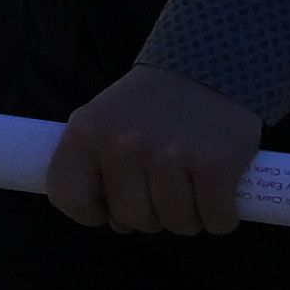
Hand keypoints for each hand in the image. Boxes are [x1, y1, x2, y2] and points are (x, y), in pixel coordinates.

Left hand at [43, 60, 263, 243]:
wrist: (209, 65)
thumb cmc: (152, 103)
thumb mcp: (105, 121)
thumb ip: (97, 166)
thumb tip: (117, 223)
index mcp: (86, 133)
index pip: (68, 197)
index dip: (89, 213)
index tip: (108, 209)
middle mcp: (123, 145)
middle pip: (132, 218)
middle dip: (150, 216)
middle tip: (163, 192)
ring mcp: (169, 155)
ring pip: (176, 224)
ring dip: (188, 219)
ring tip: (191, 191)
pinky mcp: (215, 165)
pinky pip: (216, 221)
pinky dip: (221, 219)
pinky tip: (219, 200)